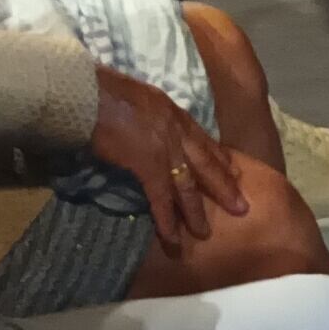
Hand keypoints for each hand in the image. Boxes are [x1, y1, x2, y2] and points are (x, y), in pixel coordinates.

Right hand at [86, 69, 245, 247]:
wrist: (87, 94)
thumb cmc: (103, 92)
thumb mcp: (137, 97)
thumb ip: (148, 115)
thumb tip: (144, 127)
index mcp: (172, 112)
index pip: (202, 139)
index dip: (219, 157)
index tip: (234, 171)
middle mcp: (175, 129)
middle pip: (206, 163)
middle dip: (224, 186)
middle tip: (241, 207)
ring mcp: (165, 147)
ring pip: (187, 185)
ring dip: (196, 211)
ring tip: (205, 233)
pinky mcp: (148, 164)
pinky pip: (161, 198)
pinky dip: (167, 220)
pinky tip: (173, 238)